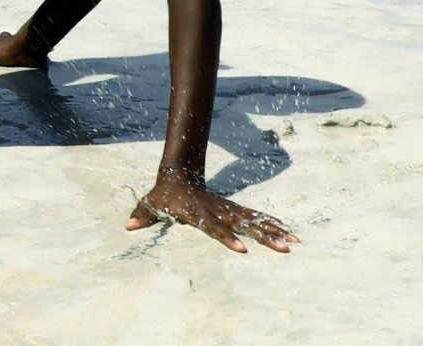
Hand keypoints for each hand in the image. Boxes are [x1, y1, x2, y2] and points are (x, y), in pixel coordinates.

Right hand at [0, 30, 47, 68]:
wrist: (27, 48)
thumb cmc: (3, 51)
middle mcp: (6, 40)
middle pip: (1, 37)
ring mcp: (19, 44)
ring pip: (16, 41)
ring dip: (14, 42)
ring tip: (15, 47)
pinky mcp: (30, 50)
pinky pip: (30, 49)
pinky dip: (30, 50)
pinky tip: (33, 54)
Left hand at [126, 171, 294, 252]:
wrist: (179, 172)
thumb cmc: (165, 194)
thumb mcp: (152, 202)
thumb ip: (142, 215)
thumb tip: (128, 226)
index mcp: (199, 211)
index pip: (215, 226)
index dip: (227, 237)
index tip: (242, 249)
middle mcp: (218, 210)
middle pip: (243, 225)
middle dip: (263, 237)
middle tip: (284, 248)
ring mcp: (228, 209)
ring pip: (254, 220)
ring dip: (274, 231)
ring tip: (294, 242)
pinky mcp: (234, 209)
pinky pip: (255, 217)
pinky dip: (272, 224)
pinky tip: (289, 232)